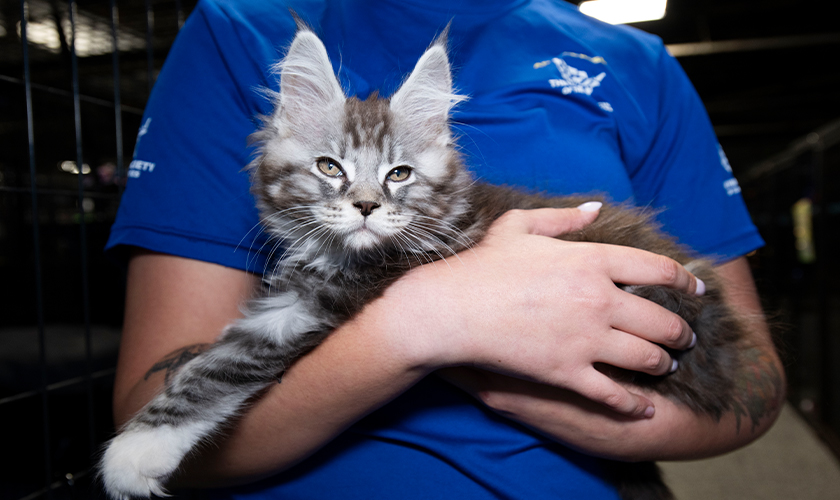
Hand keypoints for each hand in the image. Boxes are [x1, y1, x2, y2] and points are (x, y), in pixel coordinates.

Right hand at [386, 204, 700, 418]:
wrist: (453, 308)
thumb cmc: (483, 264)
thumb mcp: (520, 226)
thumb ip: (564, 216)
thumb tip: (596, 207)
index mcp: (592, 261)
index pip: (656, 270)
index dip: (685, 281)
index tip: (696, 290)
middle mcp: (599, 301)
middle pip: (661, 321)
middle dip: (681, 332)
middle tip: (686, 338)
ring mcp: (586, 340)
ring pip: (646, 358)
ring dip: (663, 363)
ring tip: (667, 365)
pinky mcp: (568, 372)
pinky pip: (614, 394)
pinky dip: (635, 404)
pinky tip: (646, 407)